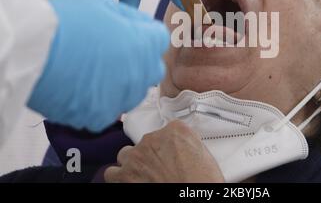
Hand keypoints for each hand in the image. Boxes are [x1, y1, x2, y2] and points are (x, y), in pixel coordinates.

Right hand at [28, 0, 168, 131]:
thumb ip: (130, 17)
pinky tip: (82, 89)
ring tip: (94, 73)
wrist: (33, 51)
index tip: (130, 34)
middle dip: (139, 60)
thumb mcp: (103, 5)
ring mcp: (123, 97)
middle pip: (152, 68)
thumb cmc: (67, 22)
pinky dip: (100, 101)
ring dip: (122, 83)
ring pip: (133, 92)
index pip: (159, 39)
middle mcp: (142, 73)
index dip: (144, 34)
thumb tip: (141, 27)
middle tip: (113, 54)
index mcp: (146, 43)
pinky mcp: (102, 116)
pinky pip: (110, 109)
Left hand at [104, 120, 224, 181]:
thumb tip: (182, 150)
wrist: (191, 195)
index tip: (171, 155)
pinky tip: (129, 181)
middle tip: (160, 169)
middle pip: (146, 143)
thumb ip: (188, 144)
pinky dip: (118, 177)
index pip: (166, 131)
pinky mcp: (125, 175)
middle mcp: (153, 138)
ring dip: (133, 163)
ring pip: (126, 154)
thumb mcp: (203, 153)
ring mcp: (137, 156)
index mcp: (176, 130)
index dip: (167, 145)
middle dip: (150, 155)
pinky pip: (112, 172)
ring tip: (143, 175)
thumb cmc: (202, 180)